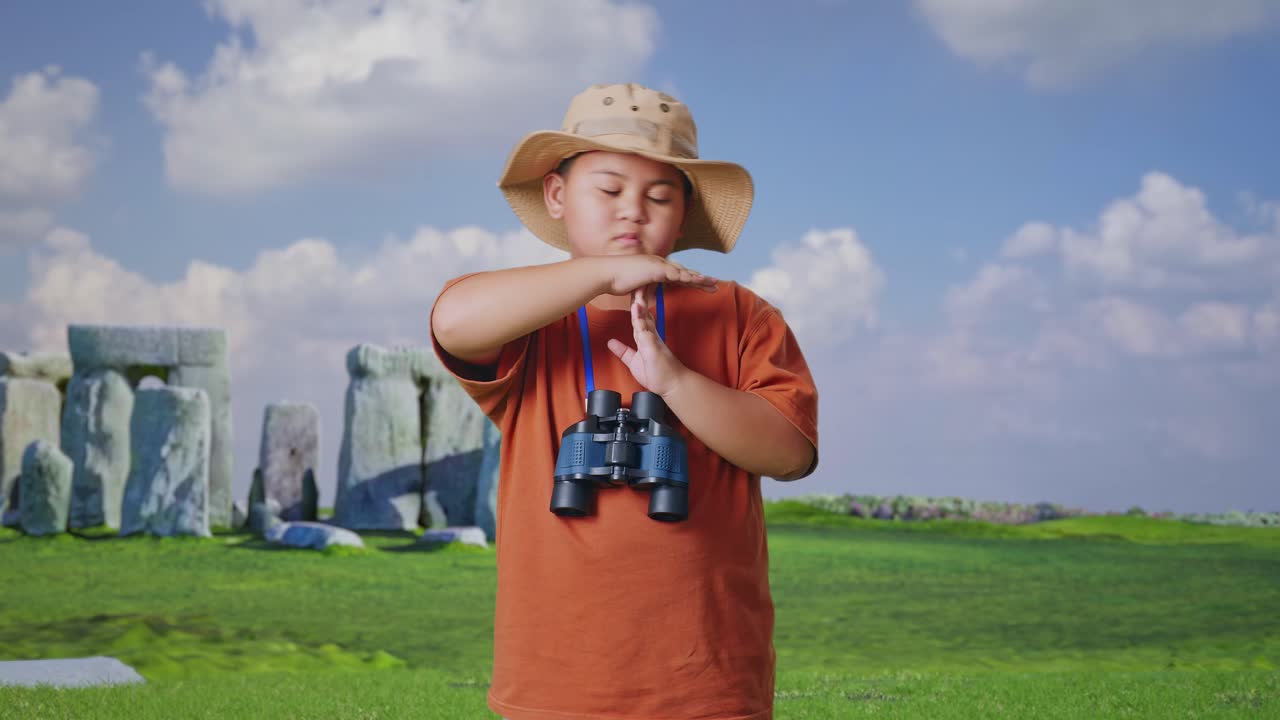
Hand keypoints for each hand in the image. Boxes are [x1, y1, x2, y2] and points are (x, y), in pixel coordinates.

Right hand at [599, 254, 717, 296]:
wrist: (607, 274)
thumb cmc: (617, 281)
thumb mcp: (635, 289)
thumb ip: (644, 293)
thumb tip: (649, 301)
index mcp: (656, 269)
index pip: (677, 276)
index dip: (691, 281)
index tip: (703, 286)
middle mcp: (660, 264)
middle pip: (685, 272)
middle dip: (701, 279)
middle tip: (716, 285)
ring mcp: (658, 265)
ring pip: (684, 272)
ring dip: (699, 278)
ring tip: (713, 283)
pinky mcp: (656, 269)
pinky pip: (676, 274)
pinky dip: (688, 277)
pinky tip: (698, 280)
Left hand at [606, 287, 686, 397]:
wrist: (672, 385)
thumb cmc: (657, 374)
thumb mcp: (633, 361)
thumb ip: (623, 351)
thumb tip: (611, 343)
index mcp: (645, 336)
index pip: (638, 315)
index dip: (634, 302)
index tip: (630, 288)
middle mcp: (649, 334)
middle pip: (642, 312)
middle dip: (638, 296)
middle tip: (635, 280)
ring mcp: (652, 339)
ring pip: (643, 318)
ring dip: (639, 304)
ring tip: (636, 290)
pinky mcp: (654, 346)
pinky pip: (646, 331)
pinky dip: (641, 320)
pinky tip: (637, 310)